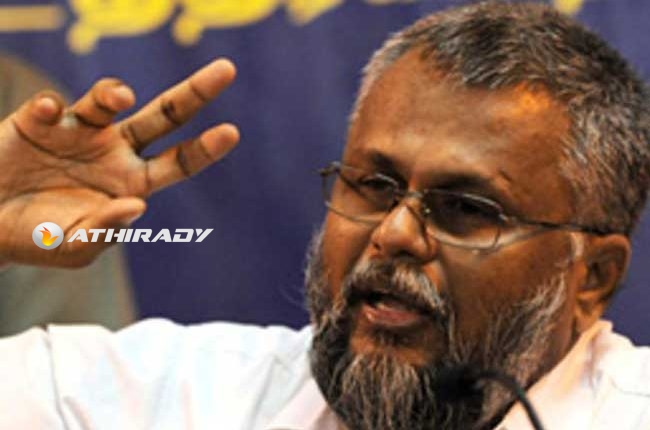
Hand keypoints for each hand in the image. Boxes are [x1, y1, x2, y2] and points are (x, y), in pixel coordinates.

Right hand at [0, 58, 238, 266]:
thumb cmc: (37, 240)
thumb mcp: (75, 247)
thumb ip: (105, 229)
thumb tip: (136, 205)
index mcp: (132, 183)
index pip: (179, 162)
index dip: (205, 148)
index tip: (232, 132)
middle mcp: (114, 151)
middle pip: (163, 117)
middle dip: (194, 93)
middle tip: (226, 70)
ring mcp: (80, 132)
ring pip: (109, 98)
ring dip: (116, 93)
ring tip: (120, 99)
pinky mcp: (39, 121)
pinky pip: (51, 106)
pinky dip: (50, 107)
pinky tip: (47, 115)